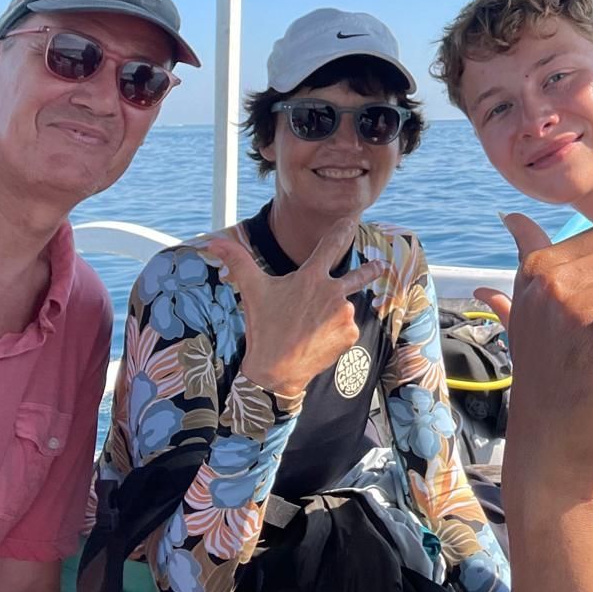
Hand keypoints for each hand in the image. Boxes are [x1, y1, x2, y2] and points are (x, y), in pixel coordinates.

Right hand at [203, 221, 382, 395]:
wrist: (276, 371)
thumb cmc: (263, 327)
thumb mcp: (252, 291)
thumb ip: (237, 261)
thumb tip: (211, 241)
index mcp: (311, 277)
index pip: (330, 245)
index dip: (341, 230)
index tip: (351, 220)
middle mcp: (333, 292)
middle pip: (359, 275)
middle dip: (371, 269)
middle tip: (380, 265)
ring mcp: (344, 315)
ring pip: (341, 309)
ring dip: (330, 316)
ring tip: (308, 330)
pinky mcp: (350, 335)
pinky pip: (345, 330)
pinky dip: (334, 334)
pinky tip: (316, 342)